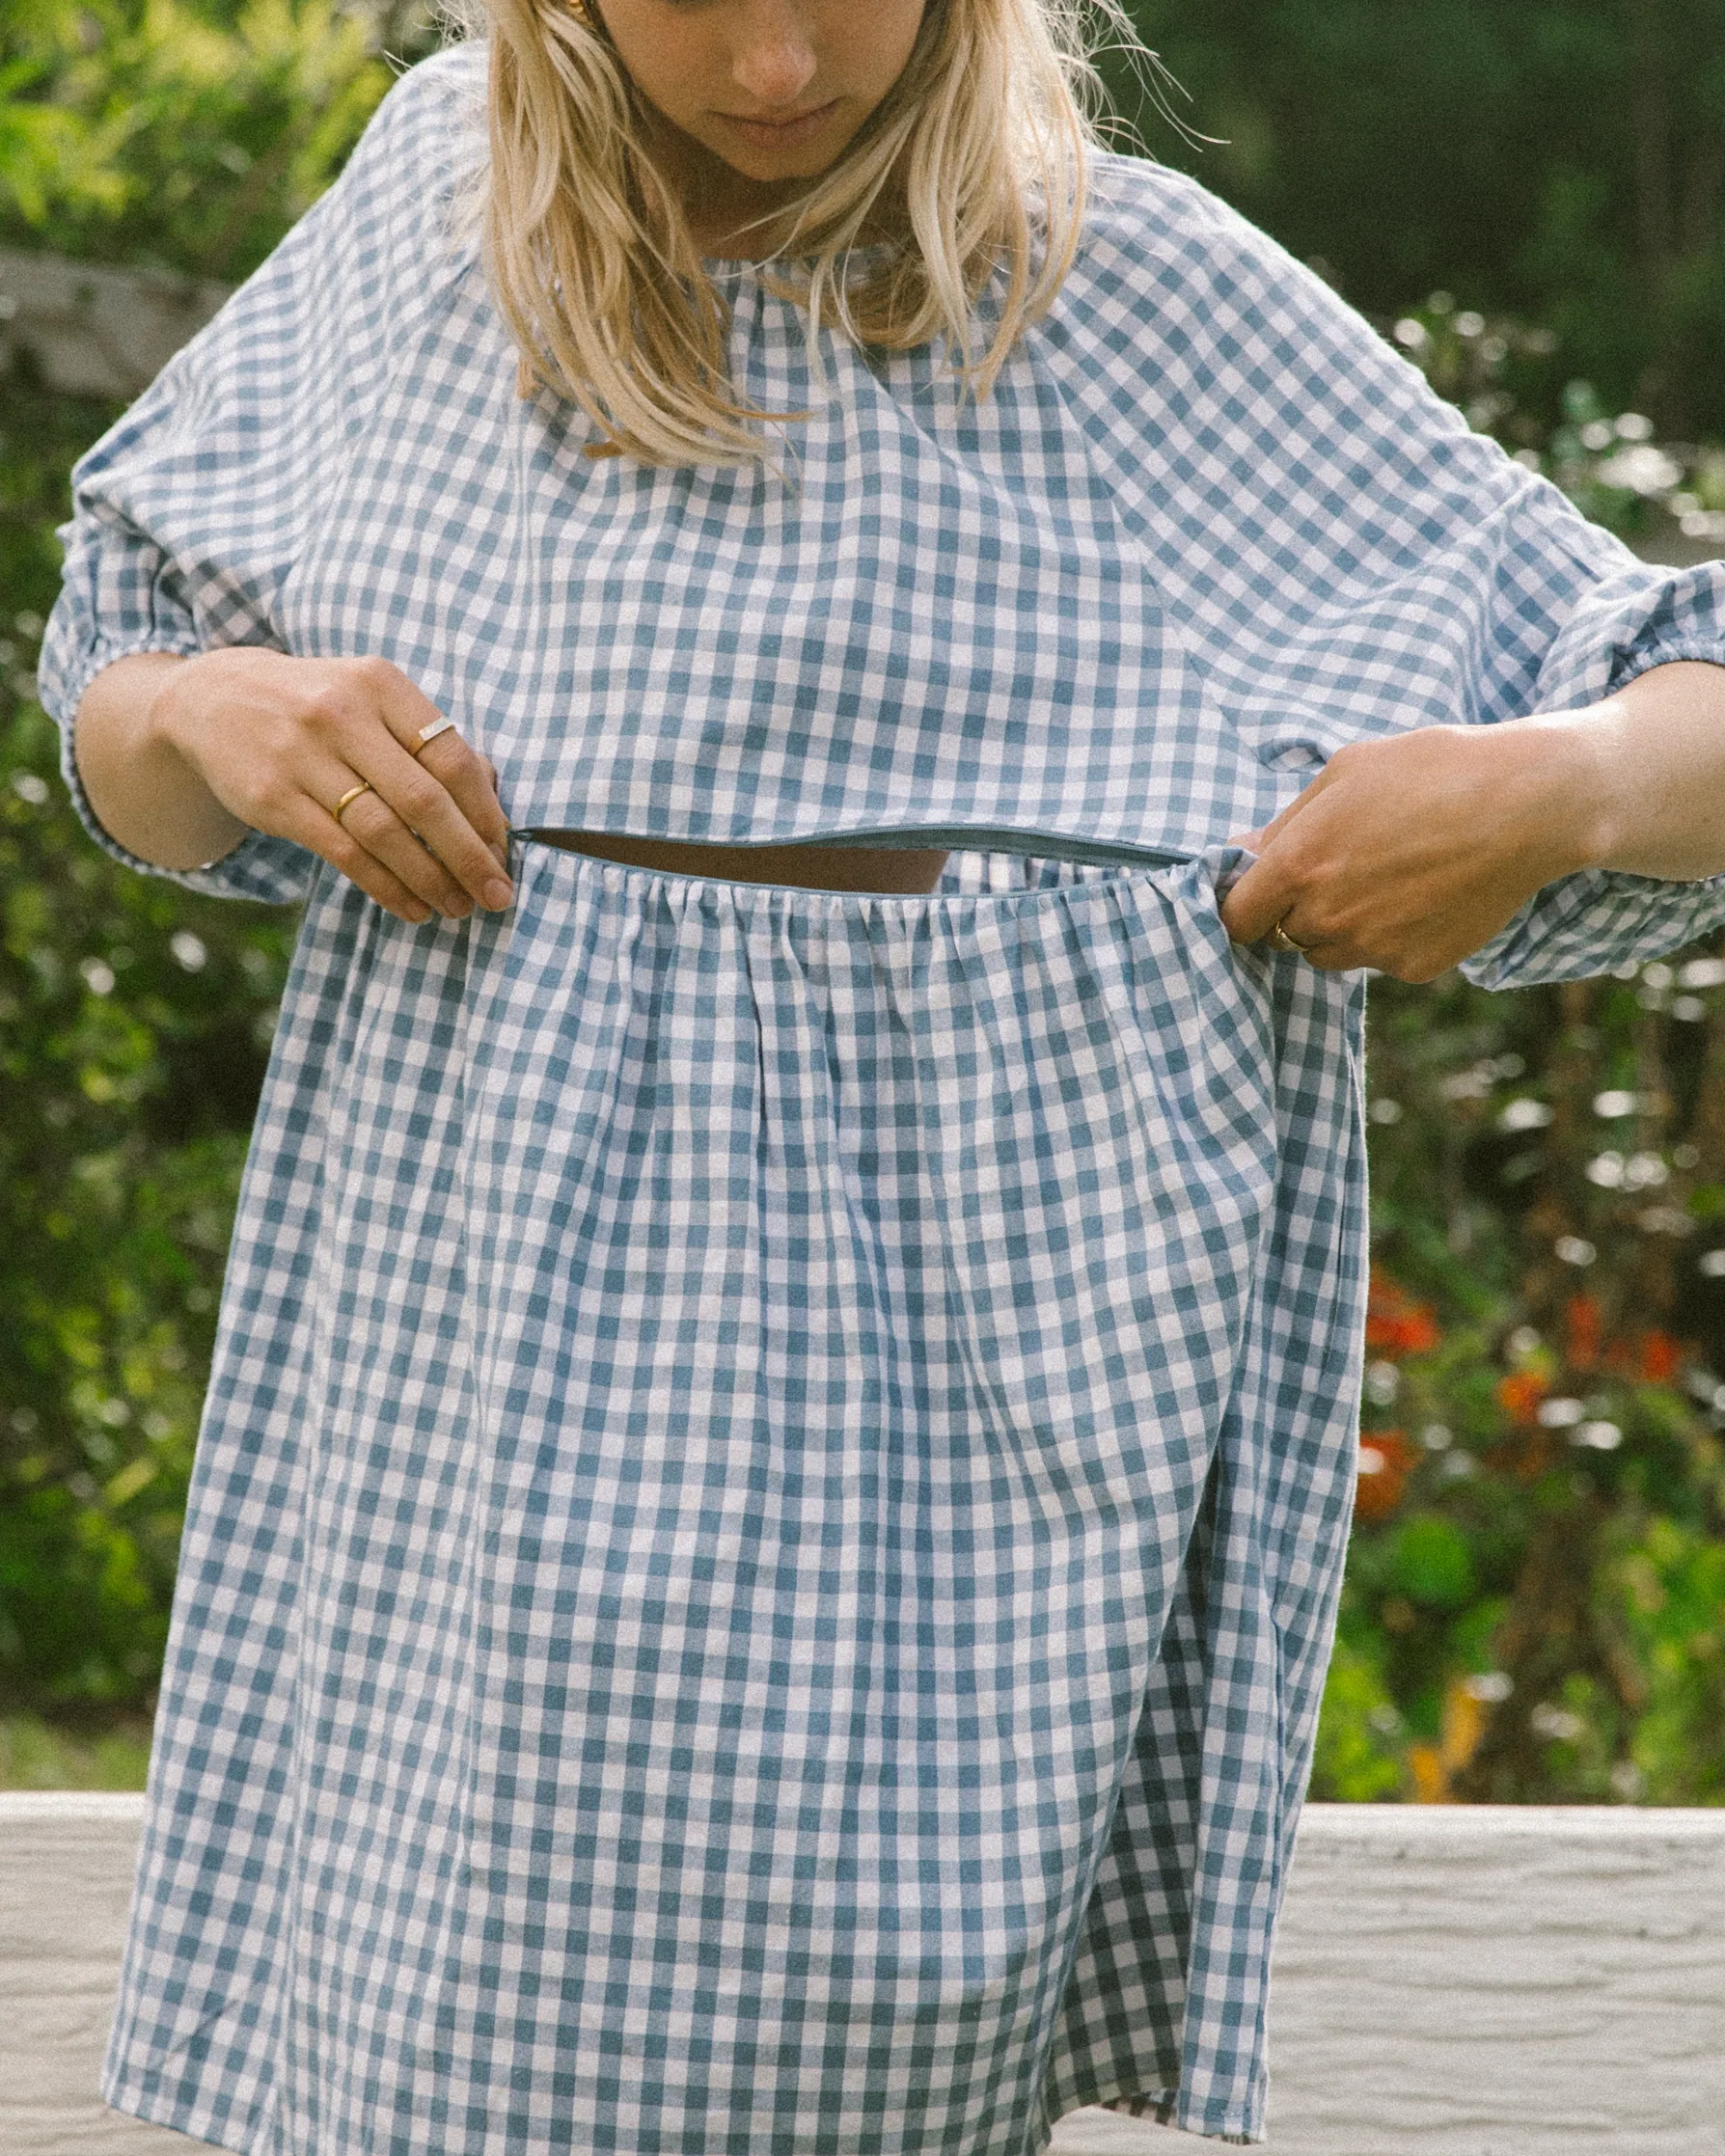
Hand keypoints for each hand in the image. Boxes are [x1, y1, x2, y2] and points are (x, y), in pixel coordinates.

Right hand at [147, 648, 511, 924]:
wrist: (212, 699)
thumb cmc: (317, 706)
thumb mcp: (370, 698)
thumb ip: (425, 739)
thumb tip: (492, 797)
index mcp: (380, 684)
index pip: (451, 756)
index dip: (485, 811)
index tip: (505, 850)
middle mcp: (341, 714)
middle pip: (424, 801)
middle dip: (470, 857)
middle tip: (497, 895)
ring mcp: (302, 756)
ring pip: (385, 834)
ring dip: (430, 879)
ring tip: (457, 907)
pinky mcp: (274, 798)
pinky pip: (345, 854)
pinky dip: (387, 887)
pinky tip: (412, 906)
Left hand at [1219, 718, 1611, 980]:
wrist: (1528, 804)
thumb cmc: (1432, 771)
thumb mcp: (1345, 773)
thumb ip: (1283, 823)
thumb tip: (1239, 853)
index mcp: (1297, 866)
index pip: (1236, 918)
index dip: (1244, 904)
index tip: (1259, 892)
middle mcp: (1327, 918)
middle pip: (1284, 936)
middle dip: (1300, 908)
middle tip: (1348, 866)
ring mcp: (1372, 949)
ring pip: (1330, 953)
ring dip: (1343, 927)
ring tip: (1391, 876)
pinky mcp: (1414, 968)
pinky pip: (1381, 960)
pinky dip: (1393, 936)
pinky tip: (1426, 893)